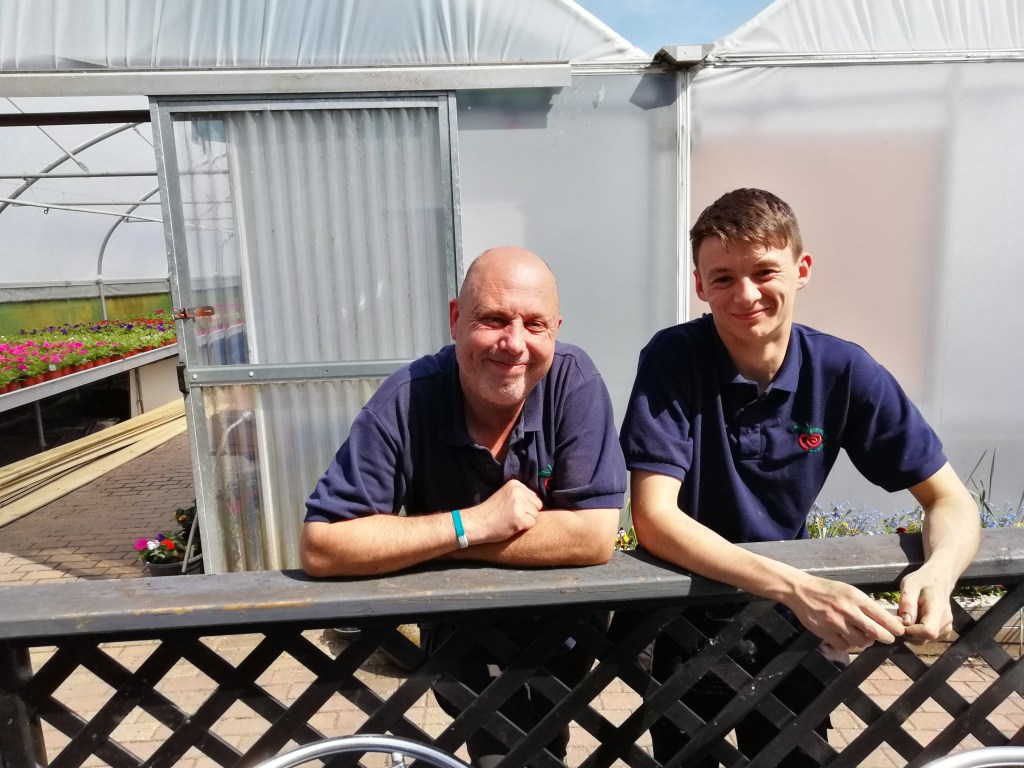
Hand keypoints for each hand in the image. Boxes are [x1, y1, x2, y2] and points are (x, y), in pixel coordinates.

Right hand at [460, 480, 541, 544]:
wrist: (476, 523)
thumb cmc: (491, 512)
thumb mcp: (505, 495)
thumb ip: (520, 495)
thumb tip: (541, 503)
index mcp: (515, 484)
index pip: (534, 496)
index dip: (526, 506)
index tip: (512, 509)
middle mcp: (518, 492)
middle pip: (538, 505)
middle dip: (528, 513)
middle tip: (512, 516)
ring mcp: (519, 505)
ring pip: (536, 515)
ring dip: (526, 521)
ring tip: (510, 520)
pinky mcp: (519, 518)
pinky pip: (532, 524)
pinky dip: (523, 528)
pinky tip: (511, 526)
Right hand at [786, 574, 905, 651]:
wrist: (800, 590)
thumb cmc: (827, 590)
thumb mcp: (849, 591)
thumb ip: (865, 605)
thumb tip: (886, 619)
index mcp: (855, 598)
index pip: (882, 616)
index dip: (895, 627)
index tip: (900, 631)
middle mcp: (847, 611)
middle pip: (875, 632)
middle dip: (886, 637)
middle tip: (889, 638)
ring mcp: (835, 623)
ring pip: (861, 642)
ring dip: (867, 642)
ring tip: (866, 637)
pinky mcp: (825, 632)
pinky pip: (844, 646)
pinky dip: (850, 645)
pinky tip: (849, 639)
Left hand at [897, 566, 955, 643]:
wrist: (938, 580)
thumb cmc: (922, 581)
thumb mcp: (910, 585)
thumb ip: (907, 603)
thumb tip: (905, 621)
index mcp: (938, 611)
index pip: (928, 632)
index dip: (911, 631)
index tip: (900, 619)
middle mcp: (945, 624)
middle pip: (923, 640)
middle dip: (907, 632)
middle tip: (900, 615)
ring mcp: (946, 629)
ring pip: (923, 641)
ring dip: (911, 632)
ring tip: (909, 615)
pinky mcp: (943, 633)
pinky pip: (926, 639)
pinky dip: (917, 633)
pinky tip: (915, 619)